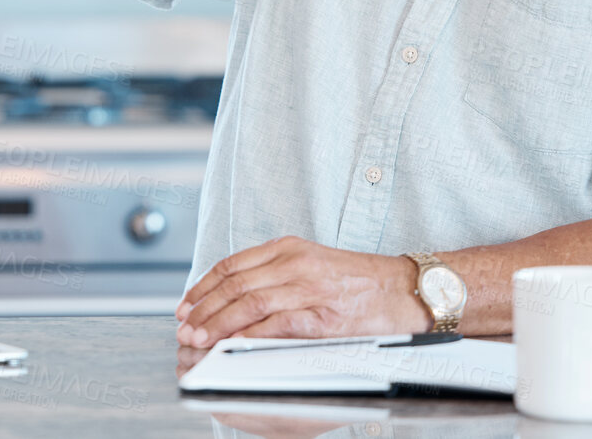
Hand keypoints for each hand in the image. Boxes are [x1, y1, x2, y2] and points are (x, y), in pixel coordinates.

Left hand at [174, 237, 429, 346]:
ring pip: (249, 303)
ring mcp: (309, 287)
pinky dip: (250, 335)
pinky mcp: (323, 314)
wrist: (407, 290)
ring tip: (199, 338)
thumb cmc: (362, 283)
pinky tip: (233, 344)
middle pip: (234, 284)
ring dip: (218, 323)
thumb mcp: (312, 264)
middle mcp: (295, 263)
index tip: (186, 303)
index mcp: (289, 248)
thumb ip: (277, 275)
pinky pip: (277, 324)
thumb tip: (237, 298)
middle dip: (203, 307)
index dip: (203, 285)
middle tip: (184, 325)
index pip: (232, 265)